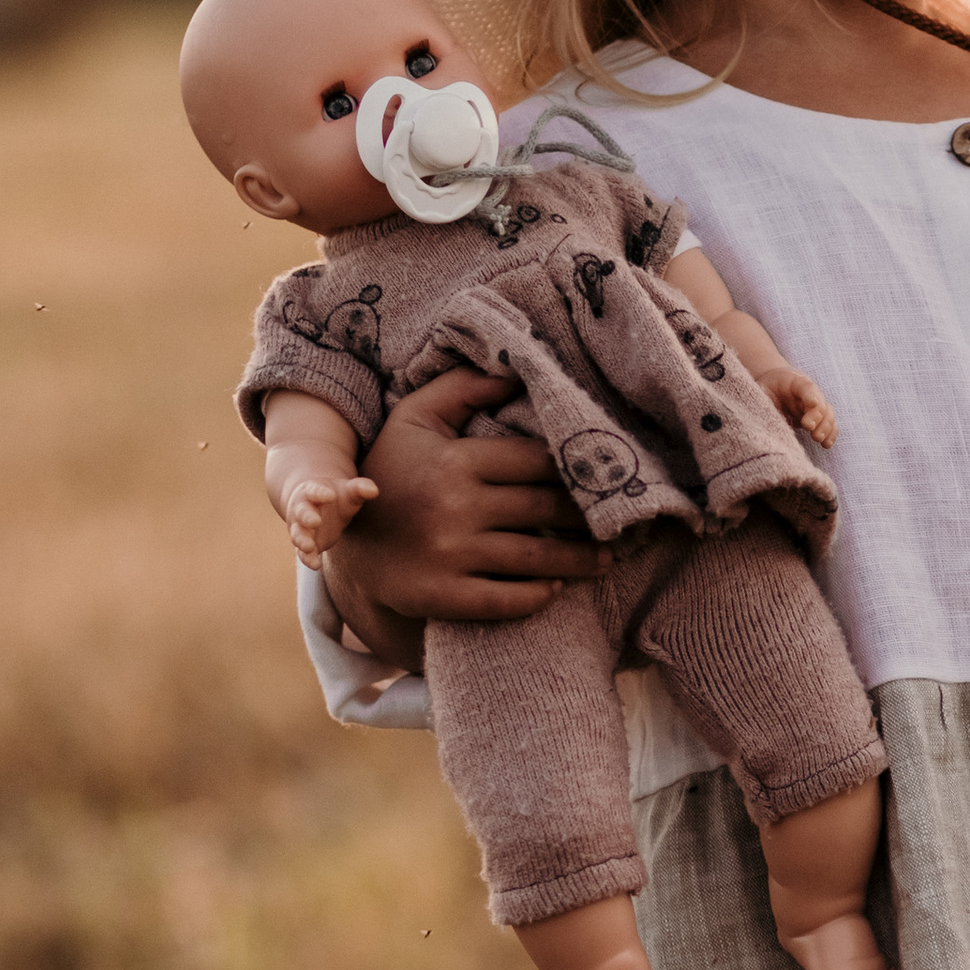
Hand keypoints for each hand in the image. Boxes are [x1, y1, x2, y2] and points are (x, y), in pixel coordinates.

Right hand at [283, 470, 377, 565]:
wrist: (318, 506)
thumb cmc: (336, 497)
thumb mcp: (348, 491)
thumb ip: (359, 489)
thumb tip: (374, 490)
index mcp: (312, 492)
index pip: (313, 490)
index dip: (320, 492)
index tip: (330, 495)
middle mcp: (302, 510)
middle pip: (301, 512)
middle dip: (307, 517)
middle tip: (315, 521)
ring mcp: (301, 528)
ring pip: (298, 534)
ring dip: (302, 540)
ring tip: (309, 546)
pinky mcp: (306, 545)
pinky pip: (303, 552)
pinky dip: (307, 558)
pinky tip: (315, 565)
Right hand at [325, 364, 607, 648]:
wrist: (343, 543)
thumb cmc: (392, 473)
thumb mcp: (414, 420)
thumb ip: (461, 389)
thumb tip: (515, 371)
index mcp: (455, 460)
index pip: (536, 461)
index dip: (578, 468)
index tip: (609, 475)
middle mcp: (454, 507)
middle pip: (545, 508)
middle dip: (590, 516)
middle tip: (626, 520)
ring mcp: (449, 555)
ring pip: (535, 556)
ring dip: (580, 561)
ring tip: (607, 559)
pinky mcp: (442, 596)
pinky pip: (506, 599)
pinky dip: (537, 596)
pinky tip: (555, 588)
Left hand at [768, 365, 839, 447]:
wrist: (774, 386)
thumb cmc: (766, 388)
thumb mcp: (760, 390)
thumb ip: (763, 399)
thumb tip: (763, 414)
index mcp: (794, 382)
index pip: (806, 386)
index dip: (810, 395)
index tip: (812, 404)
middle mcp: (808, 394)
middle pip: (820, 403)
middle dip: (817, 416)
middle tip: (809, 427)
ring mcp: (815, 406)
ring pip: (828, 414)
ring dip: (825, 427)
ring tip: (818, 439)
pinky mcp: (817, 419)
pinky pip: (829, 425)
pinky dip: (830, 434)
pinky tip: (826, 444)